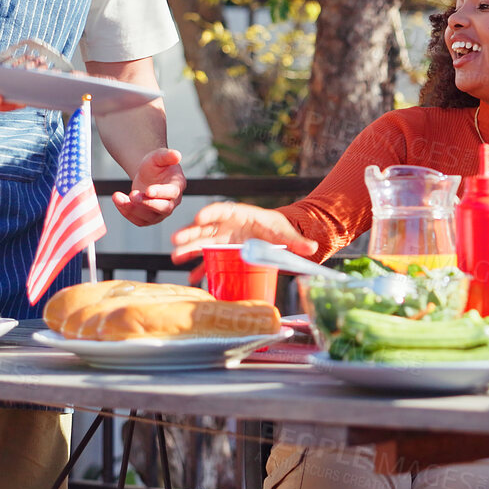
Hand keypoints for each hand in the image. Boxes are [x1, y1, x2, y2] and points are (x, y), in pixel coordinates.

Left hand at [114, 148, 185, 226]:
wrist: (147, 175)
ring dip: (132, 208)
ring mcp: (161, 213)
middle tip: (132, 195)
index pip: (172, 193)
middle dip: (147, 203)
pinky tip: (118, 201)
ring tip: (117, 196)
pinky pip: (139, 221)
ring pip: (149, 217)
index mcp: (177, 186)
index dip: (160, 192)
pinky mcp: (149, 219)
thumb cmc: (155, 165)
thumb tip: (177, 155)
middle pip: (164, 208)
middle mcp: (173, 202)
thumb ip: (167, 155)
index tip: (148, 190)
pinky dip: (127, 212)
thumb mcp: (159, 156)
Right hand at [169, 202, 317, 264]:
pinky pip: (208, 260)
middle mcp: (227, 226)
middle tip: (177, 240)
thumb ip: (296, 242)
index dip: (209, 213)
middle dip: (191, 233)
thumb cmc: (279, 230)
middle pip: (206, 227)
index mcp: (240, 214)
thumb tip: (312, 248)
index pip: (221, 210)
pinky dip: (200, 269)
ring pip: (202, 243)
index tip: (198, 219)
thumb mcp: (286, 235)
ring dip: (188, 249)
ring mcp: (222, 239)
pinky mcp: (222, 253)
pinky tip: (192, 278)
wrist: (277, 237)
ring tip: (176, 257)